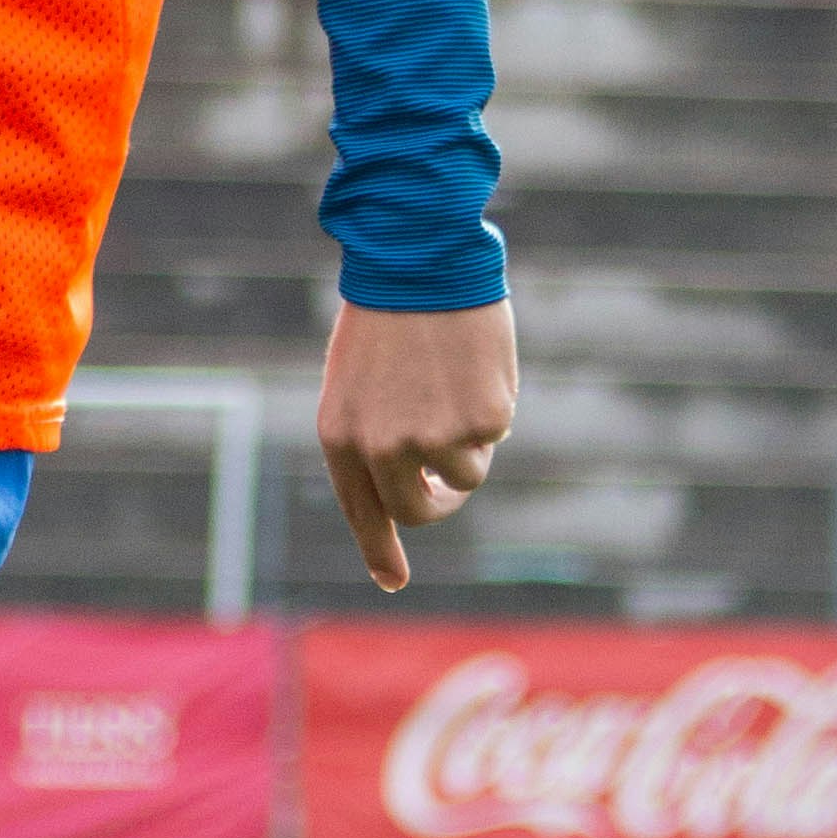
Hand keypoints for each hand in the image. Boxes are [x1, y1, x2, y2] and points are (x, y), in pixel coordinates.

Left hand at [319, 296, 516, 595]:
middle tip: (448, 475)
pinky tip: (470, 362)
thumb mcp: (356, 383)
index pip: (363, 512)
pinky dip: (492, 404)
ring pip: (467, 471)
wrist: (419, 257)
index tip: (393, 580)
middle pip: (422, 508)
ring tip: (452, 380)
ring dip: (469, 438)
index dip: (380, 550)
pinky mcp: (482, 420)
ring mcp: (435, 438)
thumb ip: (373, 438)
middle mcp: (383, 448)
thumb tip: (416, 491)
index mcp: (341, 436)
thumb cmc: (387, 315)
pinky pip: (495, 431)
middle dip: (440, 496)